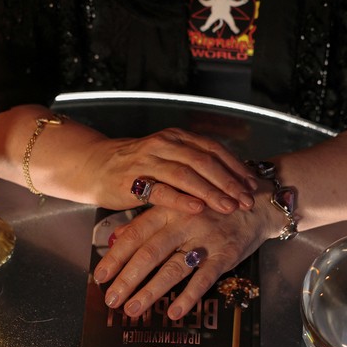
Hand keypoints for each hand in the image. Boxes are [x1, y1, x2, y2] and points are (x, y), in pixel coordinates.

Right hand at [88, 128, 257, 214]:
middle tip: (246, 200)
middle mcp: (163, 145)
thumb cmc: (137, 166)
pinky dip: (181, 199)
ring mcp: (147, 162)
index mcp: (176, 137)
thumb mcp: (167, 156)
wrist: (96, 166)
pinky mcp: (132, 181)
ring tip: (229, 207)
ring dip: (211, 192)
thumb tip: (231, 179)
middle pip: (204, 162)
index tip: (251, 184)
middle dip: (228, 182)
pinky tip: (198, 209)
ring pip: (186, 175)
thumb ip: (193, 163)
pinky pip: (161, 190)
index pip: (213, 149)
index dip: (235, 166)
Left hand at [93, 191, 278, 319]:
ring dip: (151, 290)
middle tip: (110, 299)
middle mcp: (184, 222)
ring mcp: (205, 238)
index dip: (116, 256)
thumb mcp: (179, 205)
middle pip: (149, 252)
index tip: (99, 276)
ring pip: (173, 267)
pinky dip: (189, 295)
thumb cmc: (213, 205)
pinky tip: (174, 311)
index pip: (136, 234)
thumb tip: (116, 237)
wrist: (258, 201)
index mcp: (169, 209)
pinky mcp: (226, 253)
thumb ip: (148, 221)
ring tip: (133, 309)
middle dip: (127, 278)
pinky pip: (205, 277)